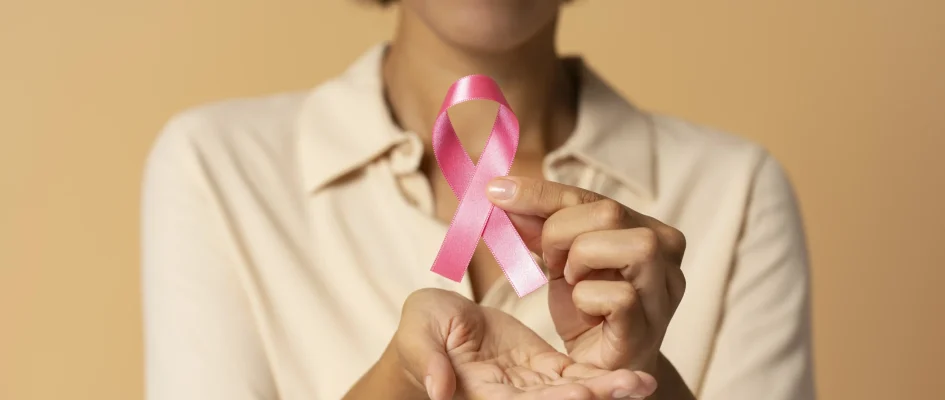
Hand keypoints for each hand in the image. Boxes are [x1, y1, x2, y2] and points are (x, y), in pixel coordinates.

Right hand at [393, 288, 657, 399]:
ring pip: (574, 391)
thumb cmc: (421, 330)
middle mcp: (510, 397)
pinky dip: (603, 377)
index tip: (582, 394)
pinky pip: (576, 374)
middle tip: (632, 385)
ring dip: (608, 390)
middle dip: (594, 396)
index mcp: (481, 394)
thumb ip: (428, 360)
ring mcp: (530, 386)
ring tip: (643, 382)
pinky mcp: (543, 369)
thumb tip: (440, 390)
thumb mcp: (418, 335)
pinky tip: (634, 375)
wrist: (436, 326)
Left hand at [486, 177, 686, 371]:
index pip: (589, 196)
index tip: (496, 191)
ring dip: (585, 261)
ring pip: (633, 246)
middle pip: (610, 213)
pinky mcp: (649, 327)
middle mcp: (665, 251)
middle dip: (561, 233)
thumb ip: (538, 227)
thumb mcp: (560, 260)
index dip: (540, 193)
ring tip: (573, 282)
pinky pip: (621, 297)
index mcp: (644, 225)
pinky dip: (589, 299)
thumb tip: (502, 193)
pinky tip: (585, 308)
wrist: (601, 367)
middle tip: (551, 261)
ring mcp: (663, 291)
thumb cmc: (589, 309)